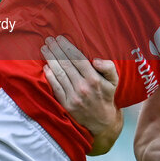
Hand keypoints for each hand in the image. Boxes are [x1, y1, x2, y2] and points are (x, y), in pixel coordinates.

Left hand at [42, 35, 121, 154]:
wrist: (102, 121)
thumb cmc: (106, 96)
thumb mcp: (114, 81)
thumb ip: (108, 67)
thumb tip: (96, 60)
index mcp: (94, 79)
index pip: (77, 59)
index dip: (67, 47)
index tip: (60, 38)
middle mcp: (83, 87)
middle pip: (66, 64)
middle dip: (56, 50)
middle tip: (49, 40)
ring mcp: (74, 97)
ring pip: (59, 74)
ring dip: (50, 60)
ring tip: (45, 49)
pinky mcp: (66, 105)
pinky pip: (56, 87)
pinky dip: (50, 76)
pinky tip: (46, 66)